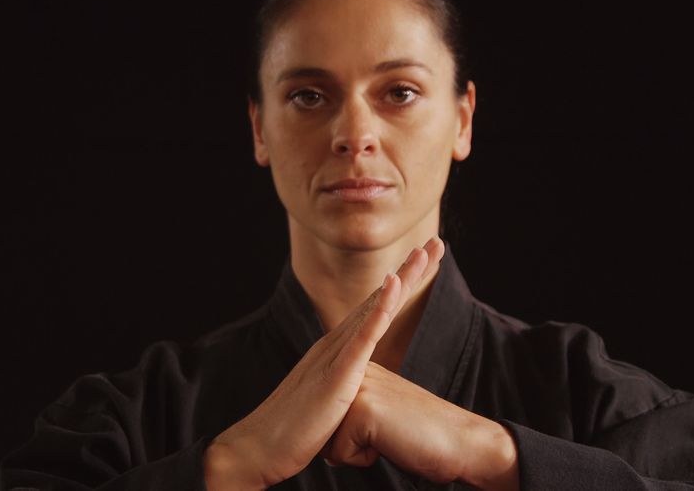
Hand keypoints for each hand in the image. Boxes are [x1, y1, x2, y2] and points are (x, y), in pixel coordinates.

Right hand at [204, 237, 445, 489]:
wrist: (257, 449)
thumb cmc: (292, 433)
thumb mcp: (328, 406)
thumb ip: (346, 393)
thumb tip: (361, 400)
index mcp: (336, 352)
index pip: (376, 310)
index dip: (402, 284)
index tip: (425, 262)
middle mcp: (334, 344)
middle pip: (380, 299)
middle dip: (410, 271)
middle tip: (436, 243)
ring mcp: (334, 356)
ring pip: (374, 309)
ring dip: (401, 279)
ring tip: (422, 253)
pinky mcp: (335, 374)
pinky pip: (361, 337)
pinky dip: (379, 309)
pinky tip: (393, 286)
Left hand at [318, 362, 519, 490]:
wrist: (461, 442)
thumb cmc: (422, 436)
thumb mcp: (380, 418)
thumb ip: (351, 419)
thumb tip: (323, 446)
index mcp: (361, 372)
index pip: (326, 416)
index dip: (349, 436)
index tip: (384, 427)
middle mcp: (356, 374)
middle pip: (322, 428)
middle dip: (348, 445)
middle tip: (388, 433)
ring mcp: (359, 389)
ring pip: (327, 442)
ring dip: (356, 453)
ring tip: (390, 436)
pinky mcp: (363, 410)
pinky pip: (340, 454)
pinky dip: (364, 460)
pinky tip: (392, 442)